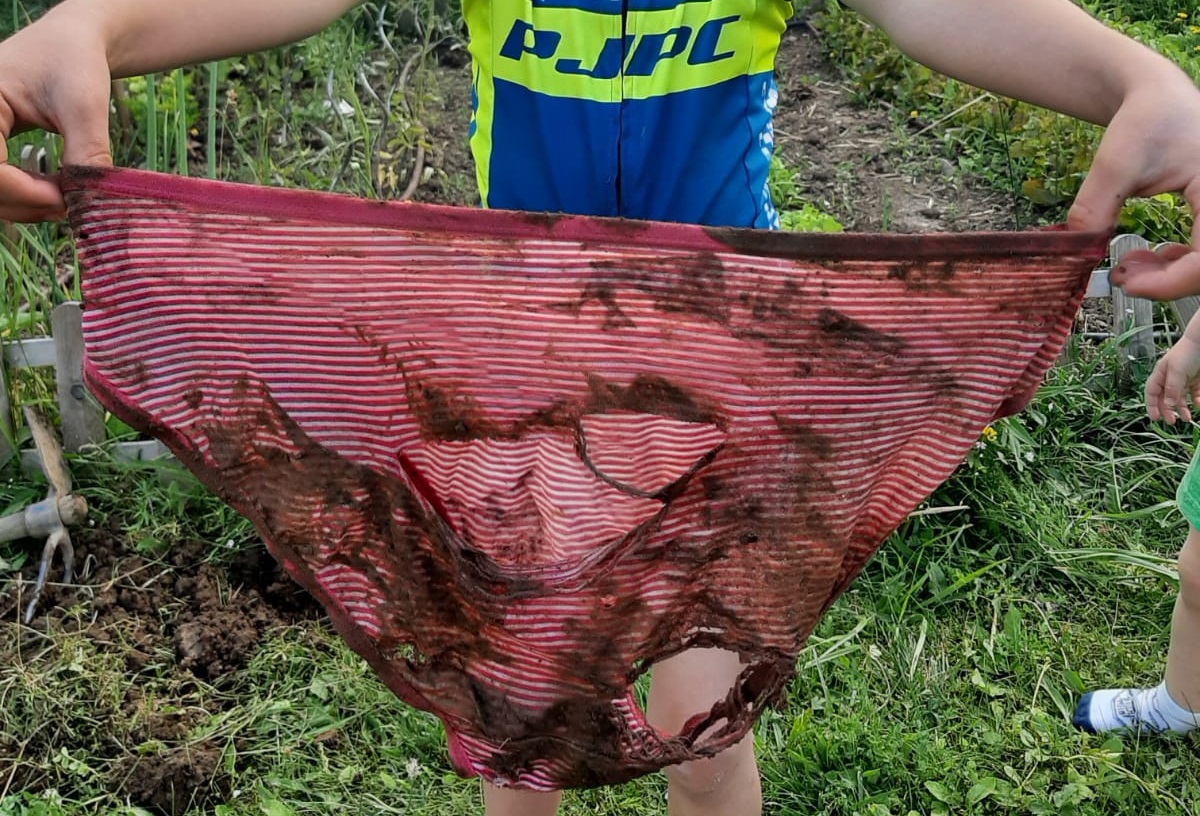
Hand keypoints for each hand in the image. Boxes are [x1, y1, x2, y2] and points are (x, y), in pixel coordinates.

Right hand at [0, 12, 113, 221]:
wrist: (72, 43)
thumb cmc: (74, 62)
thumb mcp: (84, 106)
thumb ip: (86, 154)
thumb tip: (92, 203)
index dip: (21, 192)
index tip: (64, 202)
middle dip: (23, 203)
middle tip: (68, 207)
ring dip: (24, 205)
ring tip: (67, 201)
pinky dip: (24, 196)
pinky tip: (55, 195)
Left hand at [1069, 73, 1199, 300]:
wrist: (1159, 97)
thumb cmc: (1148, 121)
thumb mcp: (1117, 163)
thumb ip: (1095, 207)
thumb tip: (1079, 251)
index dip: (1171, 283)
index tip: (1128, 283)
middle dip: (1168, 281)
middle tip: (1123, 276)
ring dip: (1170, 275)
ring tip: (1128, 267)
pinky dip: (1177, 263)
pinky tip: (1147, 258)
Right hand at [1146, 334, 1199, 424]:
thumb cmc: (1188, 351)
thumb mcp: (1177, 371)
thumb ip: (1172, 388)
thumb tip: (1168, 404)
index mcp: (1160, 374)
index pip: (1152, 393)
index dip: (1151, 406)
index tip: (1155, 418)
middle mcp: (1170, 378)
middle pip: (1165, 398)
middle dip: (1168, 411)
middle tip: (1172, 421)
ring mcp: (1184, 379)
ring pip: (1180, 398)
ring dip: (1183, 409)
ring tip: (1188, 418)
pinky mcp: (1196, 380)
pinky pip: (1194, 394)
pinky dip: (1196, 401)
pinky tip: (1199, 406)